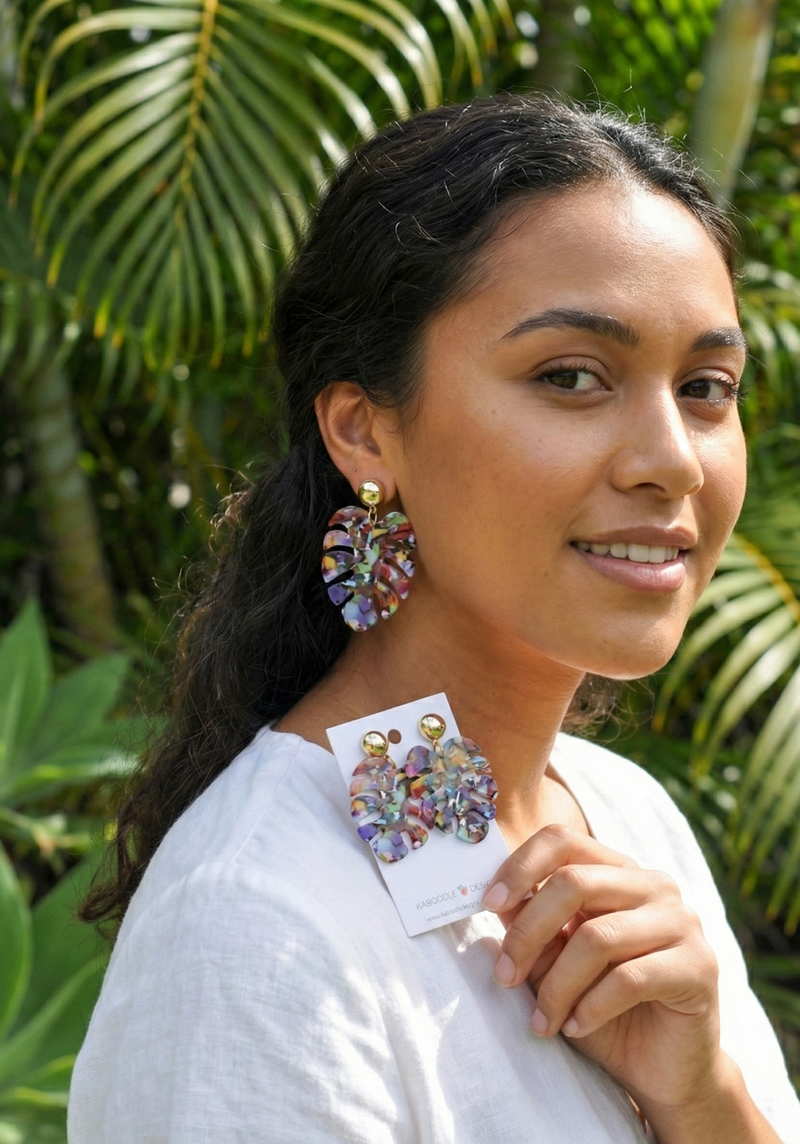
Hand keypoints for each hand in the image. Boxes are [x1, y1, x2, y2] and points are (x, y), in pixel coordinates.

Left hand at [482, 824, 721, 1113]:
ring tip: (541, 1021)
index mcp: (619, 872)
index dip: (520, 866)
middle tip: (504, 976)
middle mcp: (655, 886)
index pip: (564, 841)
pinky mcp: (699, 967)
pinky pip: (629, 978)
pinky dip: (590, 1007)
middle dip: (528, 932)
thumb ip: (534, 927)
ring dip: (557, 985)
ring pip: (597, 936)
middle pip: (574, 882)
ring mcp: (682, 923)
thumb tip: (497, 899)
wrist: (662, 1071)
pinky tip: (575, 1027)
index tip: (488, 903)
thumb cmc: (604, 1011)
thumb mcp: (557, 964)